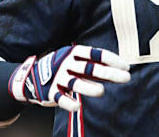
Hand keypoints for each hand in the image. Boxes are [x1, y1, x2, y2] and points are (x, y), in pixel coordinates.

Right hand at [9, 45, 129, 111]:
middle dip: (109, 73)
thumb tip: (120, 70)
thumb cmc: (64, 67)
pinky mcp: (50, 92)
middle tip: (126, 78)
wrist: (32, 76)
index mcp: (74, 52)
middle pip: (89, 68)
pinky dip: (68, 103)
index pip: (96, 54)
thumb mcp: (77, 61)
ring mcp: (58, 78)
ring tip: (101, 92)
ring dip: (88, 87)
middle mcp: (66, 63)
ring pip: (75, 83)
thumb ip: (95, 66)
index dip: (112, 60)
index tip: (126, 67)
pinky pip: (60, 98)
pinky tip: (77, 107)